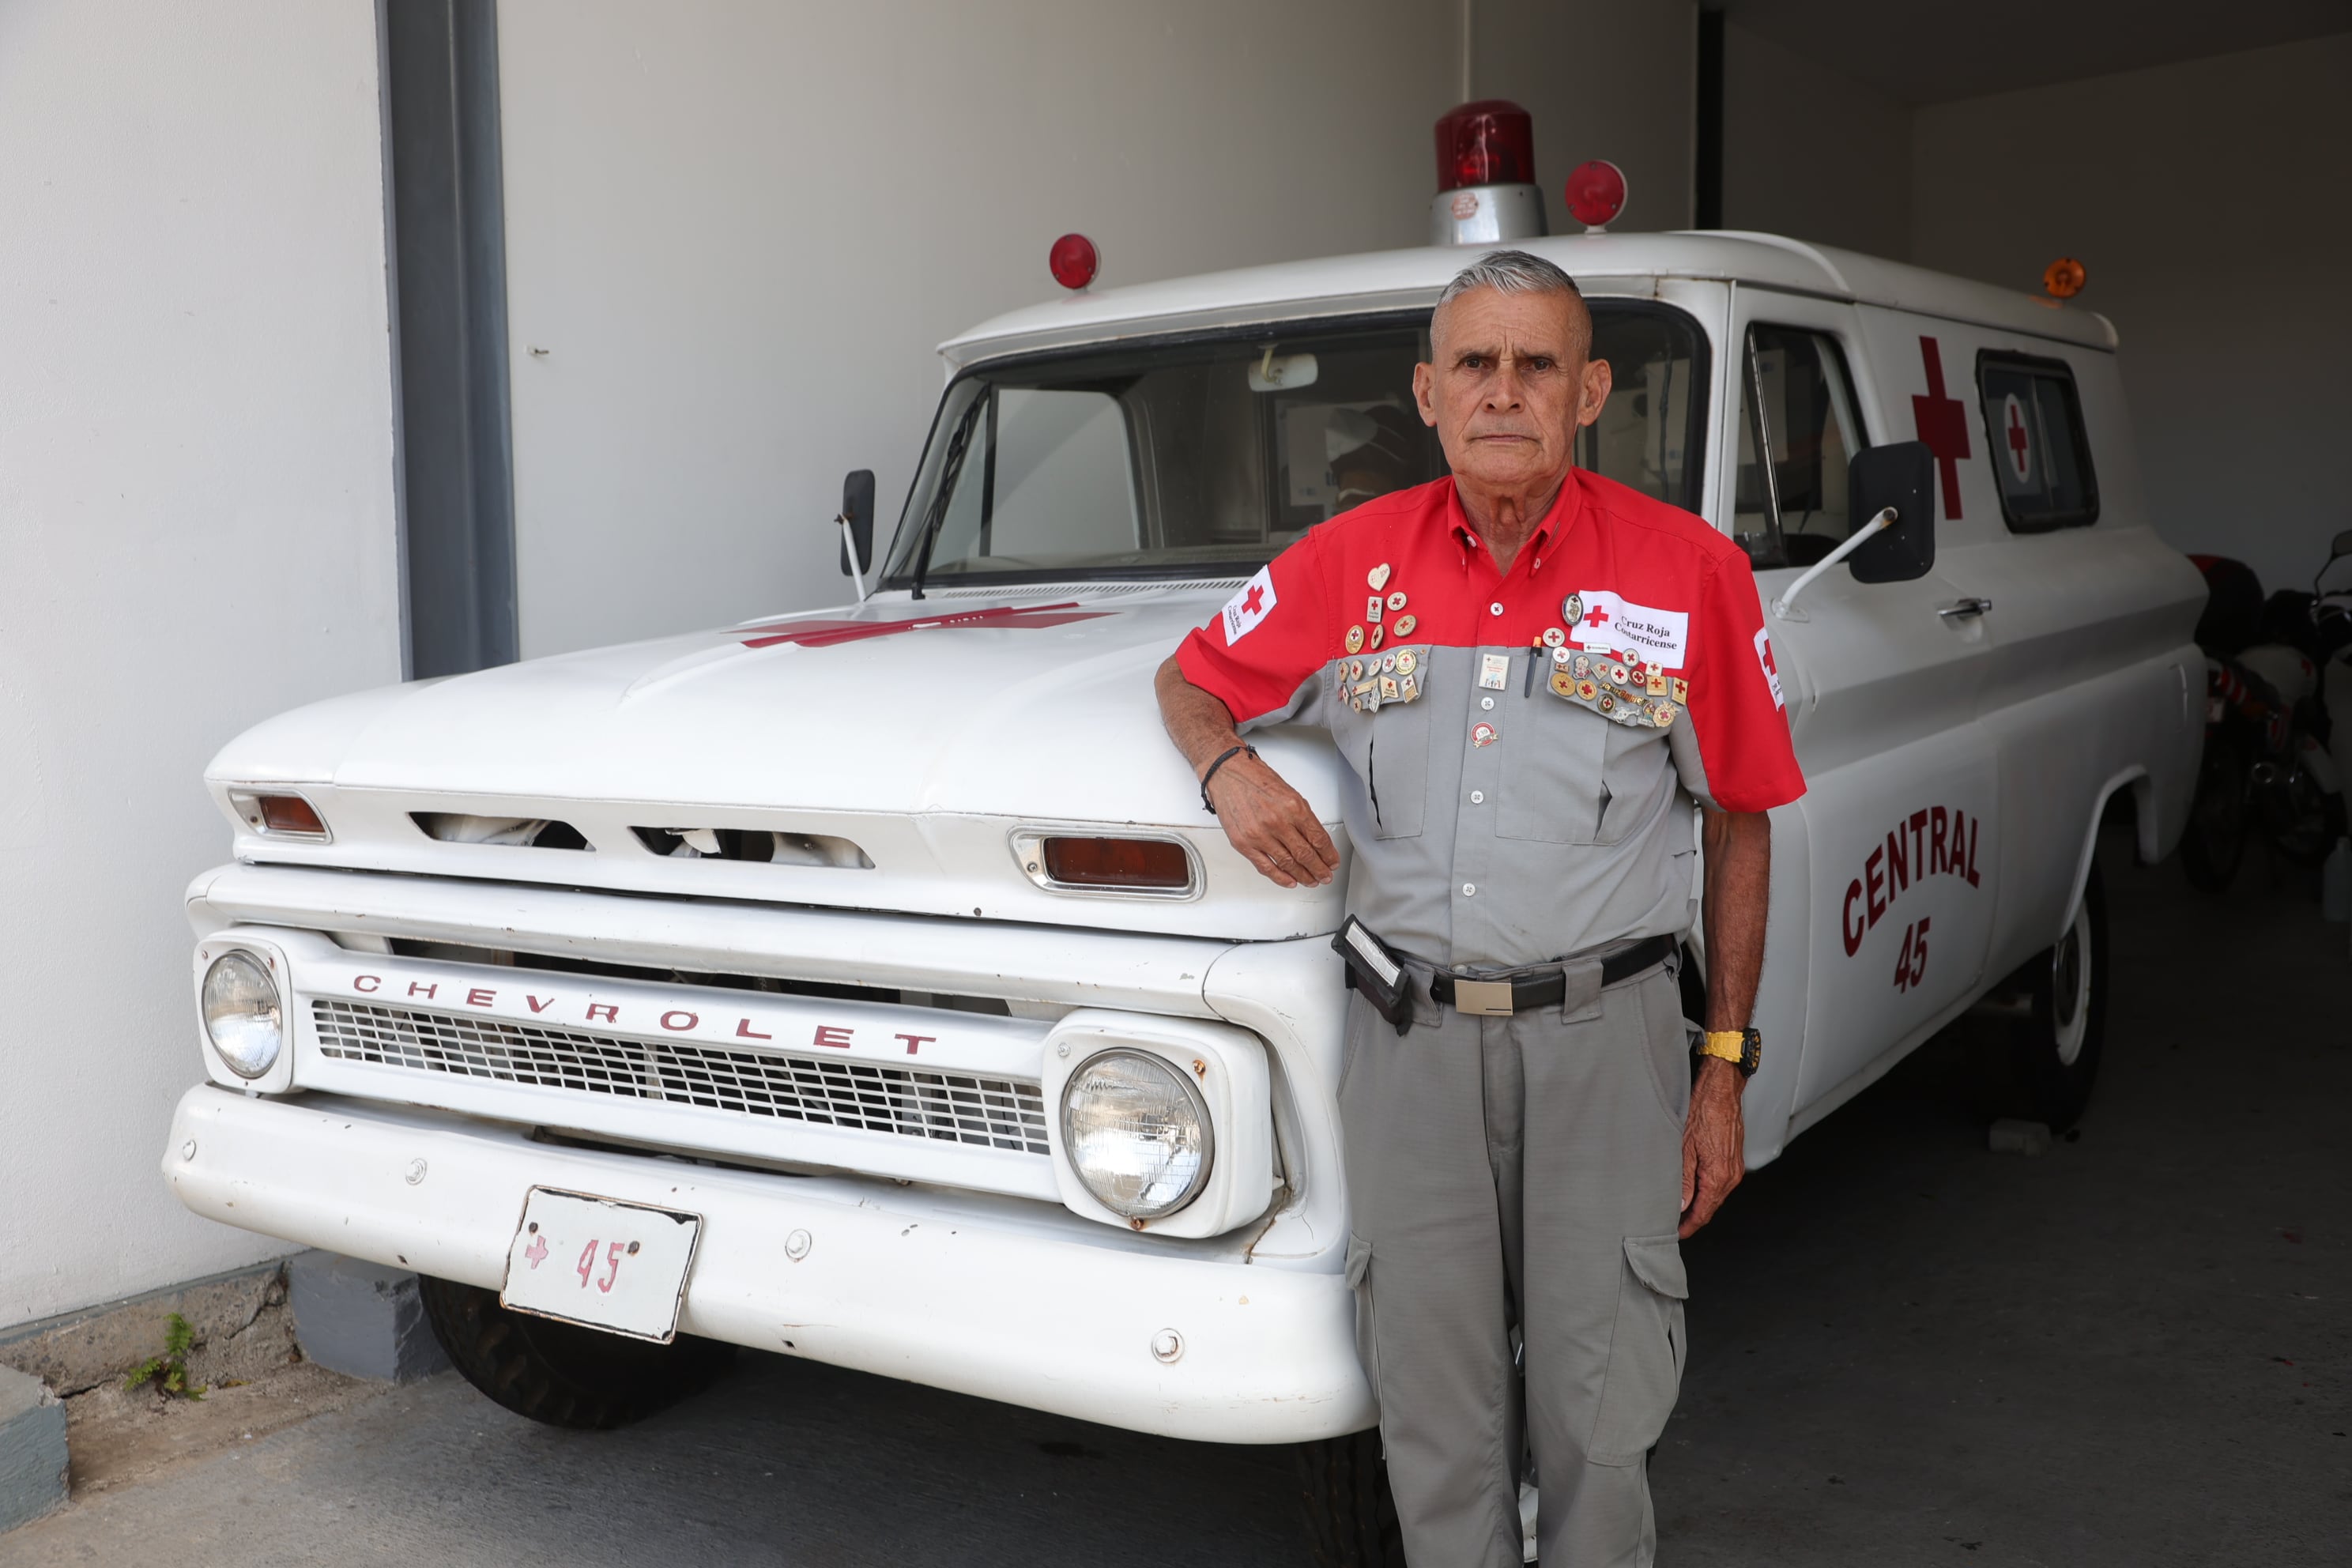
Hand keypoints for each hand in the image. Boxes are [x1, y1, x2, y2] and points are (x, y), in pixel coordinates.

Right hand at [1206, 754, 1340, 887]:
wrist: (1228, 774)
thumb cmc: (1256, 780)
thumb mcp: (1289, 793)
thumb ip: (1302, 817)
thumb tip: (1314, 839)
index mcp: (1293, 807)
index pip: (1318, 838)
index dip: (1328, 854)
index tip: (1332, 861)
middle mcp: (1277, 822)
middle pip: (1305, 855)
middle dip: (1319, 869)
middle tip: (1325, 875)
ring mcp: (1259, 835)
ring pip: (1288, 864)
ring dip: (1303, 876)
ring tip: (1311, 880)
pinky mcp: (1243, 844)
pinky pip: (1266, 867)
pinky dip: (1280, 878)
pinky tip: (1290, 881)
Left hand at [1678, 1056, 1745, 1238]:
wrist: (1721, 1090)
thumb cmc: (1703, 1111)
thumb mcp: (1684, 1147)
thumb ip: (1682, 1180)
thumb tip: (1680, 1206)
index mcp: (1718, 1177)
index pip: (1703, 1213)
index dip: (1689, 1226)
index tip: (1676, 1234)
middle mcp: (1730, 1175)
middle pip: (1710, 1206)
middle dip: (1693, 1217)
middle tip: (1673, 1223)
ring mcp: (1734, 1167)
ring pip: (1715, 1194)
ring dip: (1700, 1203)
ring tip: (1680, 1207)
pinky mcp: (1733, 1158)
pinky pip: (1719, 1181)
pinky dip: (1706, 1189)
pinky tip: (1693, 1186)